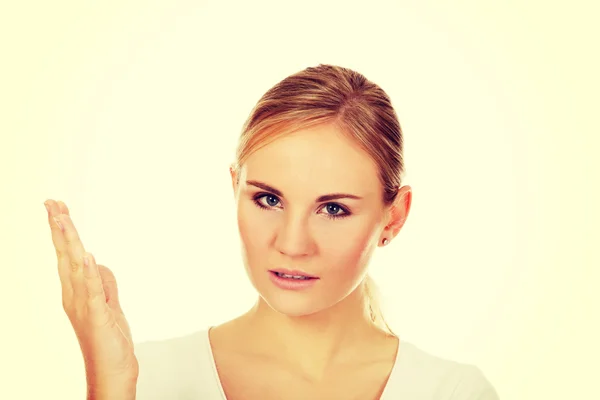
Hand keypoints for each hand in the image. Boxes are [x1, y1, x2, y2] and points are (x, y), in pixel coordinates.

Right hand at [44, 200, 137, 397]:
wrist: (112, 372)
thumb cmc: (109, 340)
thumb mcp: (109, 304)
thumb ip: (103, 283)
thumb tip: (96, 262)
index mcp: (76, 292)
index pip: (67, 255)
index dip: (62, 231)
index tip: (56, 208)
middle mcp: (75, 296)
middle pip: (65, 256)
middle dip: (60, 229)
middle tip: (52, 204)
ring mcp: (84, 306)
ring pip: (75, 268)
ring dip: (70, 242)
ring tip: (62, 219)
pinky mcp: (98, 316)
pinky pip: (93, 291)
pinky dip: (90, 273)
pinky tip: (87, 256)